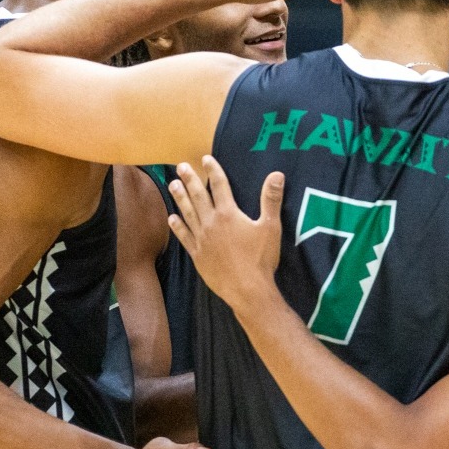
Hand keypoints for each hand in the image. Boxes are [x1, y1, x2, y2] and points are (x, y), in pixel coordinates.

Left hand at [168, 157, 285, 310]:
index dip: (213, 170)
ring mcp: (202, 239)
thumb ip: (271, 199)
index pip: (219, 186)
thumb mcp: (271, 227)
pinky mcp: (197, 255)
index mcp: (229, 214)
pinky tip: (172, 218)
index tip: (205, 158)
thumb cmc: (261, 259)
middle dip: (190, 179)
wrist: (247, 289)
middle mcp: (211, 223)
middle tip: (181, 166)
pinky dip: (177, 226)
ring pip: (188, 213)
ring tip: (173, 184)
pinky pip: (184, 237)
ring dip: (180, 198)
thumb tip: (277, 174)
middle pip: (198, 196)